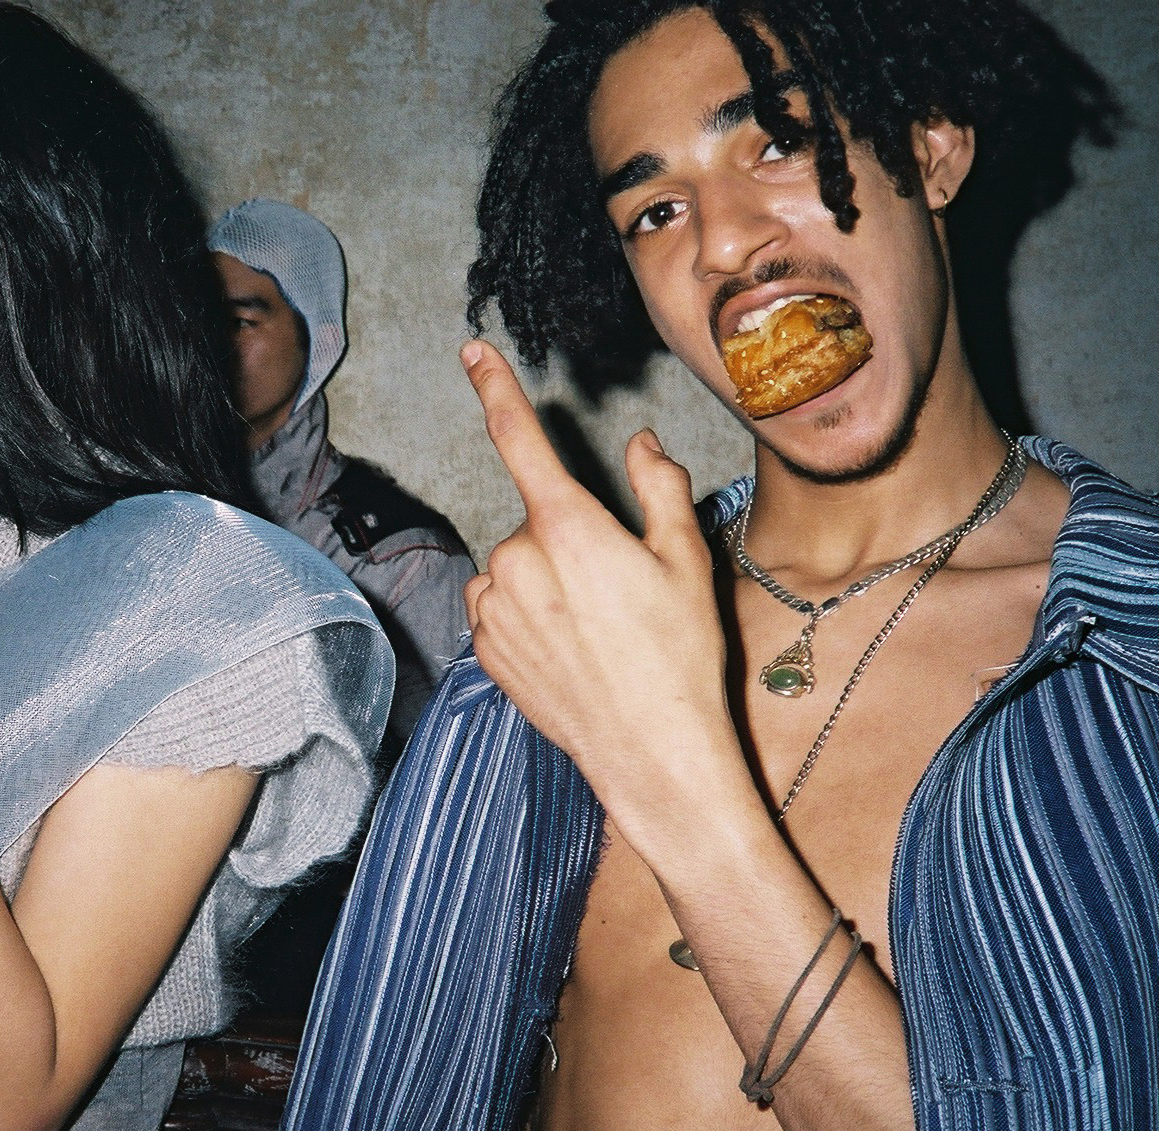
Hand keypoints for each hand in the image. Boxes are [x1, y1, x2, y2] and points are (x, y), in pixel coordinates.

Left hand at [459, 341, 741, 839]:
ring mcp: (494, 608)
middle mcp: (517, 560)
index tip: (472, 352)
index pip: (520, 440)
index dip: (496, 389)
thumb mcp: (686, 559)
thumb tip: (641, 446)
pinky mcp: (484, 649)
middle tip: (619, 592)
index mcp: (567, 527)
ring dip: (545, 581)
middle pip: (536, 524)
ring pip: (514, 567)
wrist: (651, 750)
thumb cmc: (677, 655)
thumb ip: (659, 487)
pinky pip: (499, 608)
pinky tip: (569, 650)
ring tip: (597, 629)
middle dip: (569, 542)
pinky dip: (526, 617)